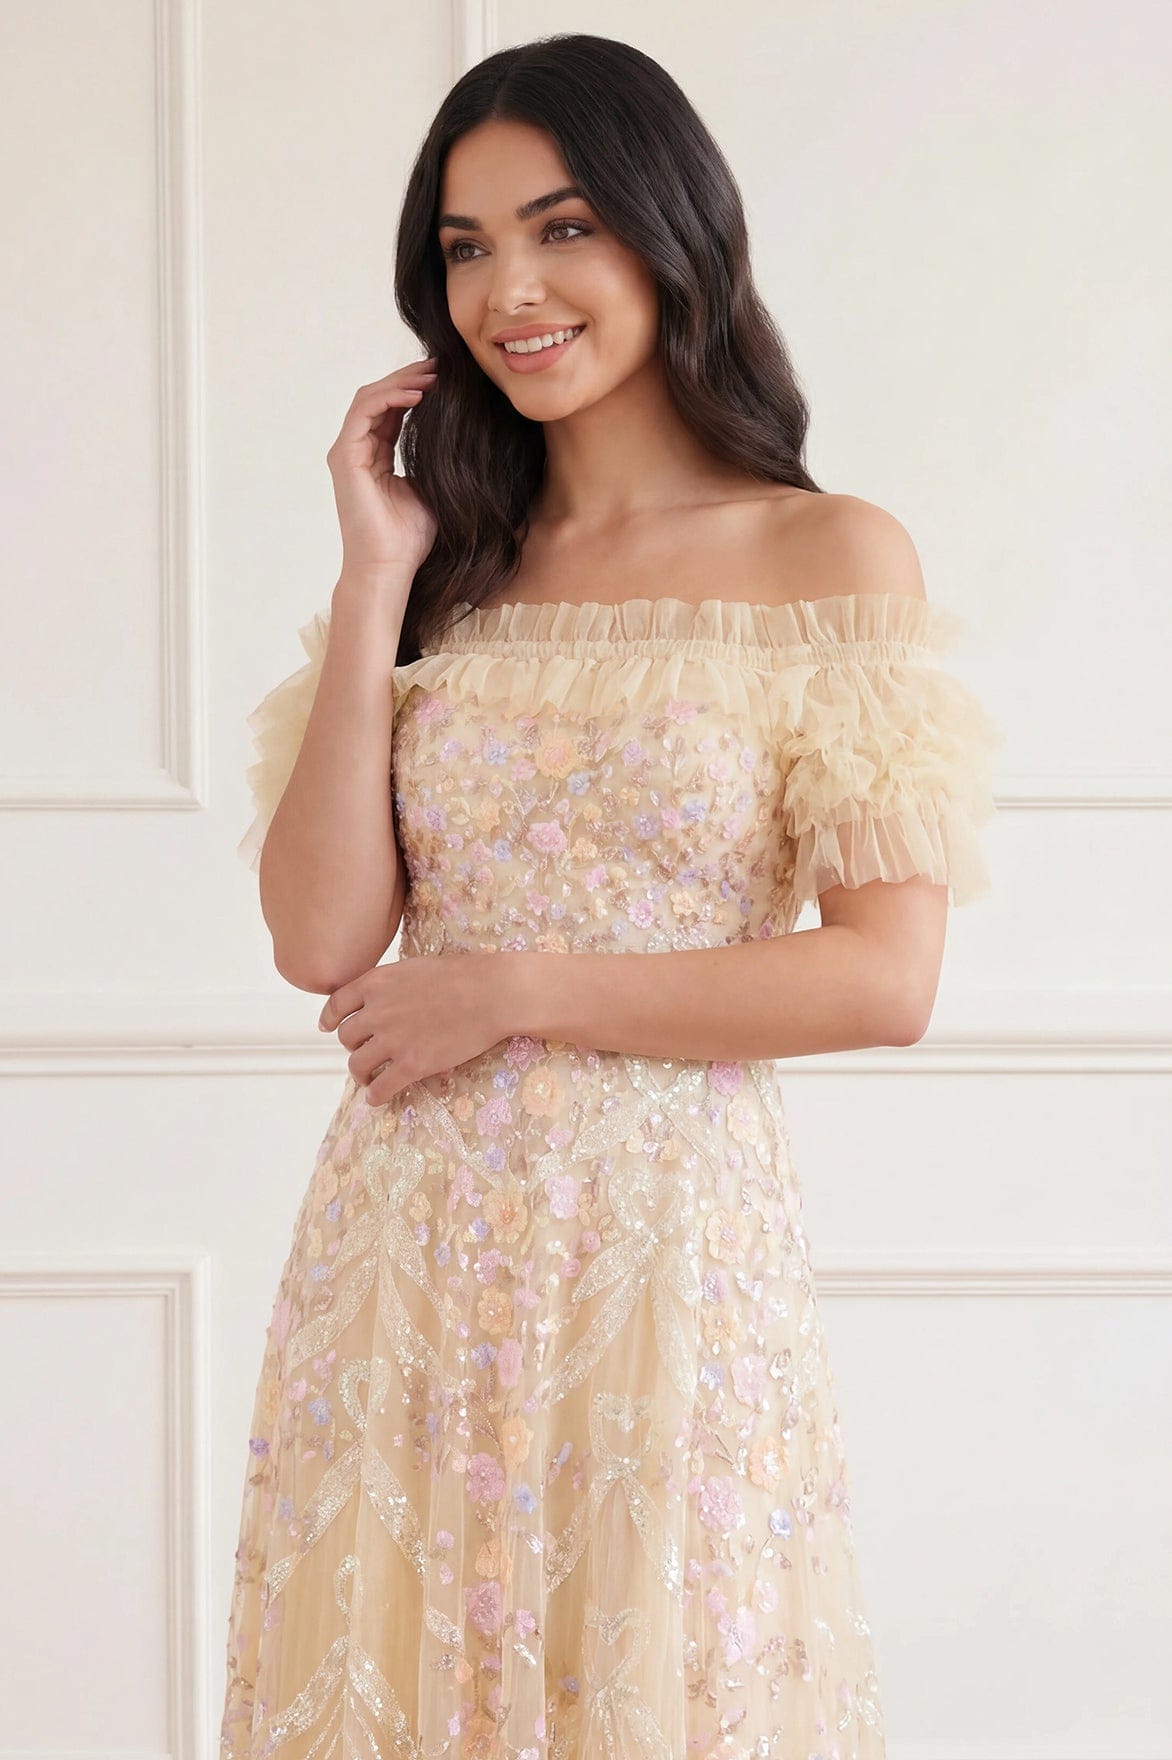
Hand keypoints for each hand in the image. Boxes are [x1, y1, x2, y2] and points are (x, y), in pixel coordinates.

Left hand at [316, 951, 516, 1105]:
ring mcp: (393, 1039)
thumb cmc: (463, 975)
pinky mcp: (412, 1064)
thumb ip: (391, 984)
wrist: (492, 993)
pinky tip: (379, 1098)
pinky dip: (375, 1096)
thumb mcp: (415, 968)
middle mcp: (377, 1011)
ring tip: (369, 1079)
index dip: (329, 1019)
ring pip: (357, 1065)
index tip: (327, 1027)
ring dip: (361, 1074)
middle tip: (367, 1052)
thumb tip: (383, 998)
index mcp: (377, 983)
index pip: (337, 1004)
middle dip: (355, 1046)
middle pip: (346, 1037)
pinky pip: (381, 1088)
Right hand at [326, 356, 440, 579]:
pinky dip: (389, 398)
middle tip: (441, 367)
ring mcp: (347, 452)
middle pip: (379, 397)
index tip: (446, 379)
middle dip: (409, 378)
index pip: (392, 410)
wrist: (389, 567)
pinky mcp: (344, 457)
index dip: (416, 390)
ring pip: (370, 399)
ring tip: (432, 377)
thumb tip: (458, 436)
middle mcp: (357, 450)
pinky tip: (417, 396)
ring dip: (401, 383)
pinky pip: (364, 413)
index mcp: (375, 456)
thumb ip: (432, 460)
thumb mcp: (430, 488)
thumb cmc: (409, 538)